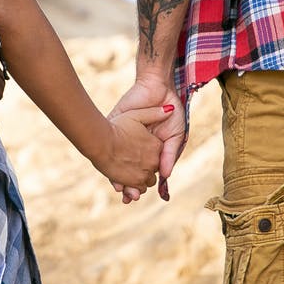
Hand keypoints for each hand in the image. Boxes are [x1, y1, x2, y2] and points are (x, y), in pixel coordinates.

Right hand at [90, 106, 169, 190]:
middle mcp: (154, 161)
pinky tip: (126, 180)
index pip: (159, 152)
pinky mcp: (134, 183)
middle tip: (132, 161)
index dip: (148, 151)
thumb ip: (155, 112)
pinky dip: (135, 186)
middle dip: (146, 166)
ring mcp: (144, 173)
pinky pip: (139, 188)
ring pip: (148, 180)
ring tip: (129, 171)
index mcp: (156, 145)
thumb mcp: (136, 114)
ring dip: (141, 177)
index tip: (138, 149)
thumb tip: (172, 108)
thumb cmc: (116, 126)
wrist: (100, 142)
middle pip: (154, 167)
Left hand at [111, 77, 186, 201]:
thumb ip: (169, 155)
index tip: (137, 195)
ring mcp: (123, 134)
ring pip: (116, 159)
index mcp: (148, 148)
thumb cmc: (170, 110)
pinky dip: (108, 157)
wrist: (159, 87)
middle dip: (128, 184)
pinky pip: (109, 142)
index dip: (140, 183)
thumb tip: (165, 176)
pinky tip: (110, 169)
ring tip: (119, 189)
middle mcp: (134, 144)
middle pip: (127, 169)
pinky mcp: (115, 123)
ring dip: (117, 175)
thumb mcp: (174, 136)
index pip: (141, 170)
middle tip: (129, 197)